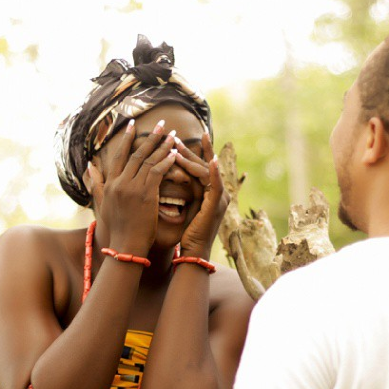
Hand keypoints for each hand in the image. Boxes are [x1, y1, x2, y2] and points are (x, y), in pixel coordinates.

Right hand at [85, 120, 177, 254]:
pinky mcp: (146, 195)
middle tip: (162, 124)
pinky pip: (157, 173)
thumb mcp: (102, 205)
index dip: (127, 139)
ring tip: (173, 134)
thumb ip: (97, 184)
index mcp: (111, 183)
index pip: (119, 155)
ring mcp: (133, 188)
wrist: (126, 246)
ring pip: (149, 161)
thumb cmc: (117, 229)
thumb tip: (89, 165)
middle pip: (137, 154)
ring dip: (162, 146)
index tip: (134, 124)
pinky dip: (166, 162)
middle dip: (150, 137)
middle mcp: (121, 182)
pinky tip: (175, 153)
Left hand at [174, 134, 229, 257]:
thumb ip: (184, 190)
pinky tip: (212, 159)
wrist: (194, 251)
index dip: (194, 151)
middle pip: (204, 165)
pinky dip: (214, 171)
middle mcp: (219, 193)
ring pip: (207, 171)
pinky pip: (216, 184)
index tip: (180, 139)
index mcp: (211, 192)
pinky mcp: (217, 204)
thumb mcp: (184, 206)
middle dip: (189, 151)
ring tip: (176, 146)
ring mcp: (220, 198)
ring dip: (192, 158)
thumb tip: (168, 173)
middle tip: (174, 137)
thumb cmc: (186, 233)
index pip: (202, 167)